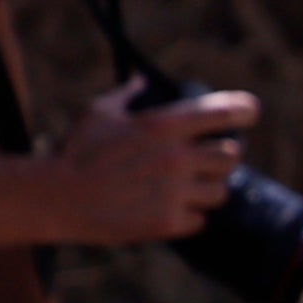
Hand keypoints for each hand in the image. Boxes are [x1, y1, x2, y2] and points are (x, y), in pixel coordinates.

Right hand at [54, 82, 248, 248]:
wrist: (52, 199)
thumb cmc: (74, 152)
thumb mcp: (100, 113)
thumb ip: (129, 95)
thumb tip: (143, 80)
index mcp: (164, 126)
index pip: (227, 112)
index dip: (244, 110)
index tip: (250, 113)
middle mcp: (176, 158)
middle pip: (232, 156)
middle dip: (221, 157)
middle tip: (204, 161)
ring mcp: (174, 192)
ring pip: (221, 190)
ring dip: (207, 189)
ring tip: (184, 188)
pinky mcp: (167, 222)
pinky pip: (200, 219)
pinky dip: (189, 216)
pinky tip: (168, 209)